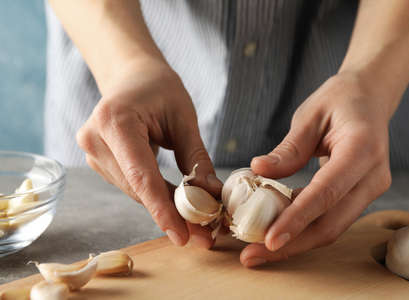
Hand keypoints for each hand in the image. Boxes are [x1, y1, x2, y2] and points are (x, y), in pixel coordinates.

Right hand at [76, 59, 221, 248]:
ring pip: (134, 191)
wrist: (131, 75)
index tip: (182, 237)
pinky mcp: (98, 161)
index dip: (162, 209)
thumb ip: (195, 156)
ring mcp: (92, 152)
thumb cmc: (159, 88)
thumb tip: (210, 196)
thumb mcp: (184, 117)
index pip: (141, 175)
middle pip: (137, 188)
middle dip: (171, 213)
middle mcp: (94, 139)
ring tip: (197, 222)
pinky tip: (177, 204)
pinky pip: (131, 185)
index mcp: (115, 121)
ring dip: (164, 207)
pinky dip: (154, 195)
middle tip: (203, 234)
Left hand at [241, 73, 392, 266]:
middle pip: (332, 223)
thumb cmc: (339, 100)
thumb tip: (259, 171)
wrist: (369, 98)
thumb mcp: (310, 115)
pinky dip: (304, 227)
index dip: (297, 219)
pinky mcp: (361, 195)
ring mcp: (371, 188)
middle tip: (252, 256)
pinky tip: (277, 229)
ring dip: (296, 241)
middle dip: (292, 244)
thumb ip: (288, 148)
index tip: (268, 240)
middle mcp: (373, 176)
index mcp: (362, 149)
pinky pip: (332, 218)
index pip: (326, 192)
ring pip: (333, 227)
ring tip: (258, 249)